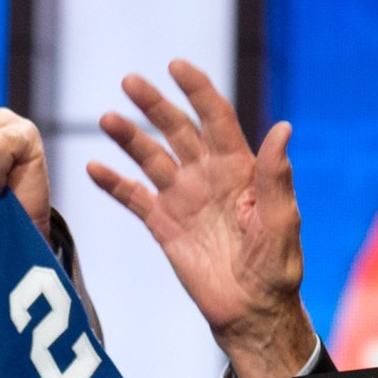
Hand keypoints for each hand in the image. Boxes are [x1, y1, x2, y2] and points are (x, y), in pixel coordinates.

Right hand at [87, 59, 312, 377]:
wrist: (250, 311)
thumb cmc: (276, 268)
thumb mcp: (281, 220)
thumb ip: (277, 176)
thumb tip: (283, 128)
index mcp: (239, 168)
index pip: (216, 118)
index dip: (198, 90)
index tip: (177, 66)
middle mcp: (207, 176)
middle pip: (176, 130)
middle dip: (154, 105)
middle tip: (131, 81)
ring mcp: (182, 199)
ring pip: (150, 158)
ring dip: (128, 137)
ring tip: (107, 118)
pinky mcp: (163, 225)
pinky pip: (133, 197)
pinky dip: (113, 183)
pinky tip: (94, 168)